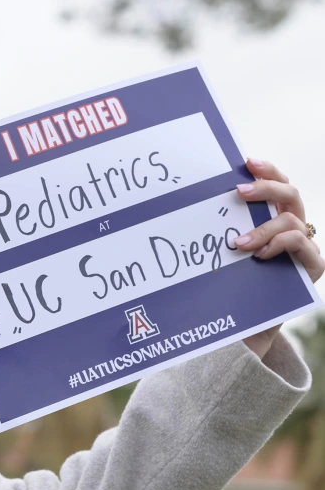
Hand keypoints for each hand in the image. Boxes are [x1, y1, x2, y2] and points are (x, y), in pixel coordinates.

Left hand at [231, 158, 322, 358]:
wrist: (246, 328)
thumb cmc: (229, 287)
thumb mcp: (220, 257)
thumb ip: (215, 234)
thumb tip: (178, 209)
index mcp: (272, 218)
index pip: (276, 184)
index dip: (266, 170)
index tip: (245, 161)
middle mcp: (291, 227)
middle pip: (290, 193)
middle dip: (266, 187)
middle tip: (238, 192)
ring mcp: (303, 246)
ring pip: (293, 218)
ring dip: (264, 227)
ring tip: (239, 243)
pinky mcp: (312, 266)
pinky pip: (304, 245)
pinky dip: (282, 244)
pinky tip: (262, 254)